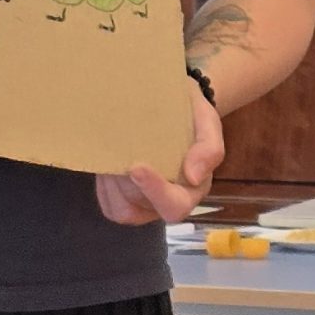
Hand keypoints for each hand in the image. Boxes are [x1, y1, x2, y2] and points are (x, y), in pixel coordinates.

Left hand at [98, 74, 225, 226]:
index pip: (176, 206)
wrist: (172, 103)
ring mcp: (146, 203)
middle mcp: (170, 200)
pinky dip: (105, 189)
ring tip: (114, 156)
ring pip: (123, 210)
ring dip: (113, 186)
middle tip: (120, 159)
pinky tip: (108, 165)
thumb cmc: (192, 115)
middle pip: (144, 209)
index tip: (137, 167)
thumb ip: (209, 148)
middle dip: (127, 185)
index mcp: (193, 188)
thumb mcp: (207, 121)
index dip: (155, 191)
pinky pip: (111, 206)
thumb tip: (194, 177)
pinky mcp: (125, 200)